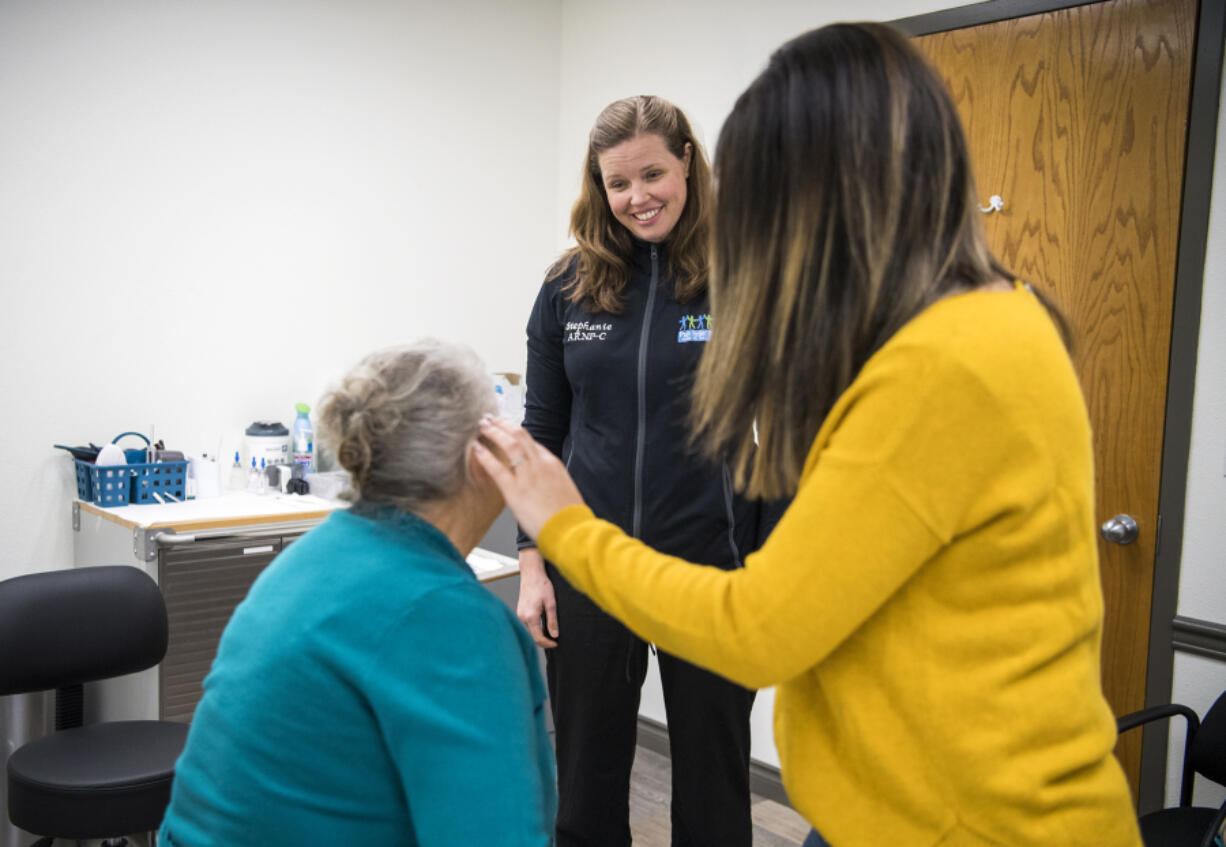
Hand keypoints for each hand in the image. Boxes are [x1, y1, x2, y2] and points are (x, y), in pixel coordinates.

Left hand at [472, 416, 585, 539]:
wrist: (572, 530)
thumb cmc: (570, 517)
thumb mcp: (565, 491)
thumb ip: (551, 482)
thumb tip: (543, 484)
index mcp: (552, 464)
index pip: (532, 442)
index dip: (516, 433)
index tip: (507, 429)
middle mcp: (540, 464)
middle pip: (520, 435)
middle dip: (503, 424)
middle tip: (491, 419)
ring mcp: (527, 476)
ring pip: (509, 444)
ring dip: (494, 432)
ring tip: (482, 425)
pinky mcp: (515, 491)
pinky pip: (497, 468)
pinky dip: (485, 456)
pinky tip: (476, 449)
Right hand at [517, 548, 557, 647]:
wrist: (531, 573)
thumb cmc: (541, 585)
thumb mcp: (551, 603)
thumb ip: (552, 620)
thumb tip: (555, 635)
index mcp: (530, 616)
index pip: (538, 638)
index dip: (548, 643)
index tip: (556, 644)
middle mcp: (522, 617)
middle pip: (533, 635)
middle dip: (544, 639)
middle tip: (555, 639)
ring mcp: (520, 614)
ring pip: (531, 629)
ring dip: (540, 632)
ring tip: (550, 631)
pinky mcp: (520, 611)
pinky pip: (528, 623)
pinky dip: (536, 626)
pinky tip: (543, 622)